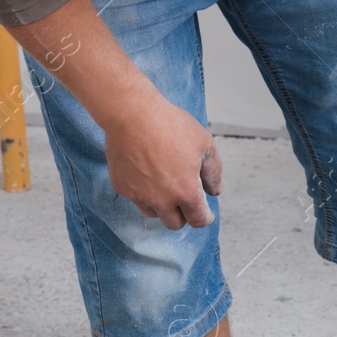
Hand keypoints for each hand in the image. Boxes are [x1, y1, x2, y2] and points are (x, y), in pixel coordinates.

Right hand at [98, 92, 221, 229]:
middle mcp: (162, 200)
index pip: (198, 220)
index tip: (205, 214)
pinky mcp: (122, 187)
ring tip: (164, 184)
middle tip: (184, 200)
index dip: (205, 218)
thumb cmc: (170, 124)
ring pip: (154, 213)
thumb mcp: (204, 143)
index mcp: (185, 192)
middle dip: (183, 215)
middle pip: (175, 224)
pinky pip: (135, 197)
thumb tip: (214, 191)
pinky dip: (143, 191)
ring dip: (162, 206)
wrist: (131, 113)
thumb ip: (213, 172)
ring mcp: (139, 195)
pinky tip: (146, 173)